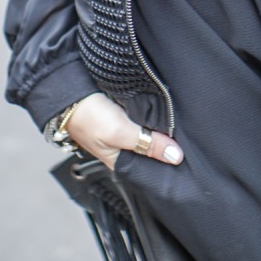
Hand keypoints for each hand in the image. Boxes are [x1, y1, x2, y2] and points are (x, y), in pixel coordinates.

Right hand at [63, 92, 183, 170]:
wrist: (69, 92)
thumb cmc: (88, 118)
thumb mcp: (120, 133)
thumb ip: (147, 144)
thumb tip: (175, 156)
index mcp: (120, 161)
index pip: (149, 168)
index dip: (168, 163)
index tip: (190, 160)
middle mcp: (123, 146)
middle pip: (151, 148)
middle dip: (168, 145)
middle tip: (191, 141)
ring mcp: (124, 129)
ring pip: (149, 132)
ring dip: (162, 129)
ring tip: (184, 126)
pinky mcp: (124, 112)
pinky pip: (143, 118)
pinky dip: (153, 116)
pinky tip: (165, 112)